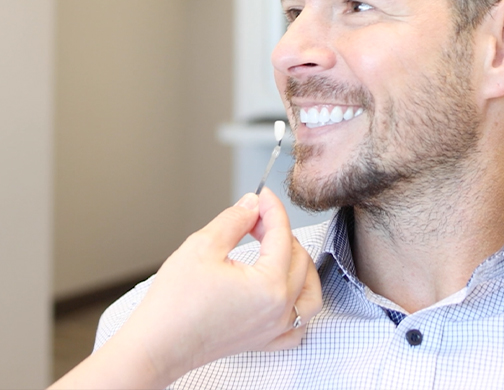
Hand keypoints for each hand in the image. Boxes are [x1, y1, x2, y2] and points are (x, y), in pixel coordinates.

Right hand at [50, 189, 321, 389]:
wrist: (155, 346)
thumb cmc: (174, 303)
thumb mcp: (203, 246)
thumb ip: (235, 219)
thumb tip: (253, 205)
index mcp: (269, 286)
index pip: (282, 236)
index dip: (272, 209)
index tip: (263, 196)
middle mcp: (279, 310)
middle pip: (299, 259)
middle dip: (281, 233)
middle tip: (256, 219)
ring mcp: (274, 329)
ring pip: (309, 293)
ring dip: (300, 266)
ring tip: (278, 250)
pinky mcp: (263, 341)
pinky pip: (299, 325)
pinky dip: (299, 304)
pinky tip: (285, 291)